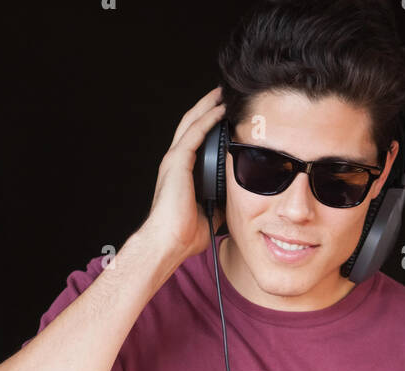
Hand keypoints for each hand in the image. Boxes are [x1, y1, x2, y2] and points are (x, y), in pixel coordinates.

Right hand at [143, 86, 227, 264]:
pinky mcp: (177, 162)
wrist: (168, 242)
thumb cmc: (183, 235)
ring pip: (191, 123)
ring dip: (207, 107)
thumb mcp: (209, 215)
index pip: (194, 142)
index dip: (207, 125)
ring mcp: (174, 160)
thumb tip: (236, 201)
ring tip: (222, 94)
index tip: (223, 116)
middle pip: (191, 125)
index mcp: (181, 174)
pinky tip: (220, 110)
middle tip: (222, 95)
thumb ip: (219, 202)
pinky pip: (194, 133)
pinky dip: (207, 119)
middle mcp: (175, 162)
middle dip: (206, 108)